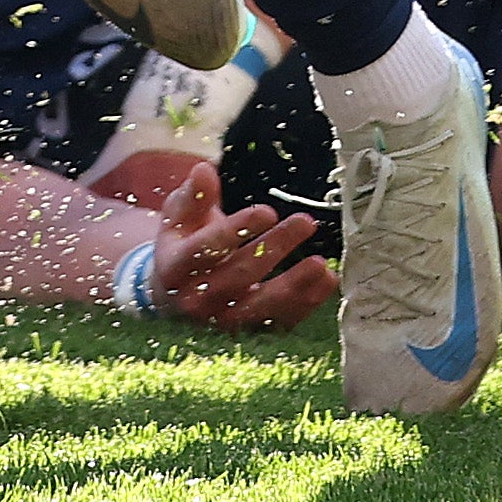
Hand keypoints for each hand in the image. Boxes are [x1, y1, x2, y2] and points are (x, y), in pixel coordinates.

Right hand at [143, 163, 336, 333]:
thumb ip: (193, 196)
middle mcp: (196, 300)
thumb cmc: (182, 246)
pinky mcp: (248, 332)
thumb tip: (204, 169)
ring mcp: (223, 321)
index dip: (237, 229)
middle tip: (305, 222)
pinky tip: (327, 279)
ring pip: (262, 305)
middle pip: (239, 274)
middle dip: (274, 247)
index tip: (267, 211)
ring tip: (322, 263)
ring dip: (294, 284)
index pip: (206, 249)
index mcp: (174, 267)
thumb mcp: (179, 219)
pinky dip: (307, 302)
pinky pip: (281, 320)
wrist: (175, 296)